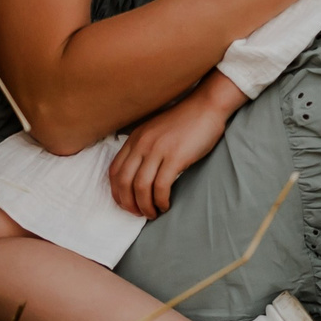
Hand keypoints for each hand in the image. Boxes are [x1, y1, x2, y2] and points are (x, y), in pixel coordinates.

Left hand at [110, 74, 244, 216]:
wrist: (206, 107)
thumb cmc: (184, 121)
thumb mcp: (154, 130)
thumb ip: (142, 146)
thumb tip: (138, 172)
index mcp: (135, 139)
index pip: (114, 170)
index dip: (116, 192)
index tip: (125, 204)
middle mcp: (142, 144)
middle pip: (124, 181)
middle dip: (128, 203)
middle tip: (138, 213)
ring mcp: (158, 150)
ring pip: (140, 187)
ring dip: (144, 206)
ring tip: (153, 213)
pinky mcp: (175, 157)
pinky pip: (160, 186)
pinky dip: (160, 200)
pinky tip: (166, 205)